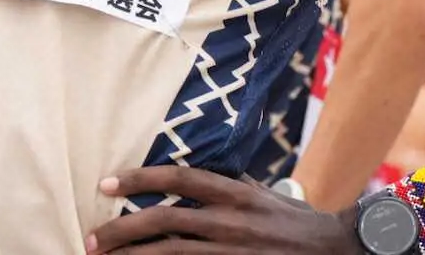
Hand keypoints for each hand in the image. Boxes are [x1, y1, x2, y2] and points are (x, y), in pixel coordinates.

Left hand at [86, 166, 359, 252]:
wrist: (333, 252)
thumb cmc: (294, 222)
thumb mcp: (262, 194)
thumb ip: (229, 186)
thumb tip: (195, 178)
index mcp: (235, 193)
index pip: (179, 179)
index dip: (140, 179)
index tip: (107, 182)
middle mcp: (230, 222)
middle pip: (164, 222)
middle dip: (121, 230)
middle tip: (91, 238)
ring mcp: (231, 254)